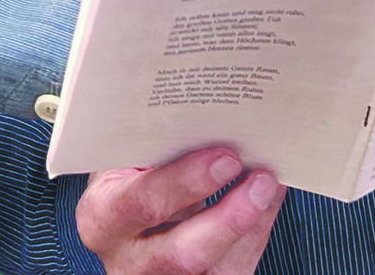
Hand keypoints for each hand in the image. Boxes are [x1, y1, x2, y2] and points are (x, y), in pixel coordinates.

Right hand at [75, 147, 283, 274]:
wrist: (121, 214)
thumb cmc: (125, 173)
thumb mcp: (124, 157)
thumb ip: (156, 144)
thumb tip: (216, 115)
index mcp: (102, 216)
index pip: (143, 202)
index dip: (185, 182)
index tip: (225, 157)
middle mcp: (127, 260)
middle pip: (183, 253)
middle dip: (228, 217)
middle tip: (261, 178)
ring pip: (216, 269)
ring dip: (251, 224)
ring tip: (271, 184)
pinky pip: (232, 270)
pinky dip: (256, 232)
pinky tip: (268, 199)